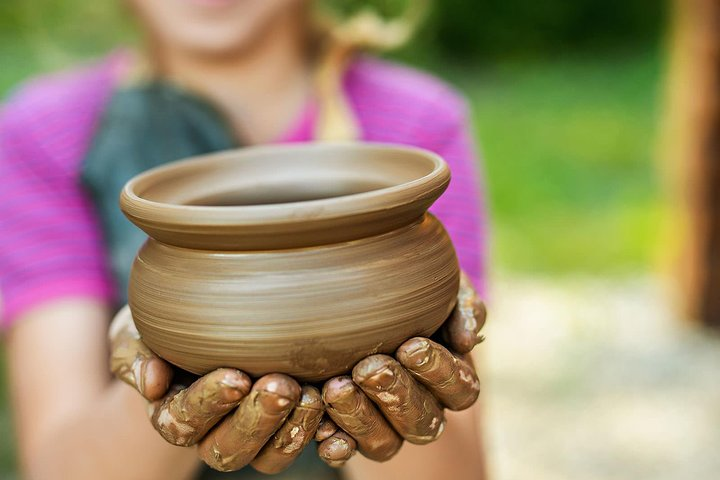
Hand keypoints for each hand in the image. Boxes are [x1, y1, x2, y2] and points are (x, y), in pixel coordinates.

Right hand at [109, 306, 322, 473]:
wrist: (206, 327)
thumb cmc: (166, 329)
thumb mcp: (139, 332)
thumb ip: (134, 355)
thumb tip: (151, 383)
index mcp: (174, 414)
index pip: (187, 420)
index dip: (211, 403)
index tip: (236, 376)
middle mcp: (213, 434)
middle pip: (230, 448)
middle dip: (258, 419)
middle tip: (282, 384)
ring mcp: (254, 436)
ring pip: (269, 456)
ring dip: (292, 430)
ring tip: (311, 395)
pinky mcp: (288, 430)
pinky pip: (307, 448)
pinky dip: (325, 438)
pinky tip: (338, 419)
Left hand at [318, 271, 485, 466]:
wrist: (358, 295)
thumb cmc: (411, 291)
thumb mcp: (442, 288)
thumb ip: (462, 307)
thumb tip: (468, 340)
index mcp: (452, 380)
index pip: (460, 389)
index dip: (439, 371)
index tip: (411, 345)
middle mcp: (424, 410)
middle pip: (422, 421)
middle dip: (396, 394)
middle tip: (368, 366)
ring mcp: (387, 427)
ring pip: (385, 443)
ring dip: (361, 418)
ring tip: (336, 387)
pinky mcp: (350, 434)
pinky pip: (347, 451)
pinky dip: (336, 445)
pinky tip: (322, 431)